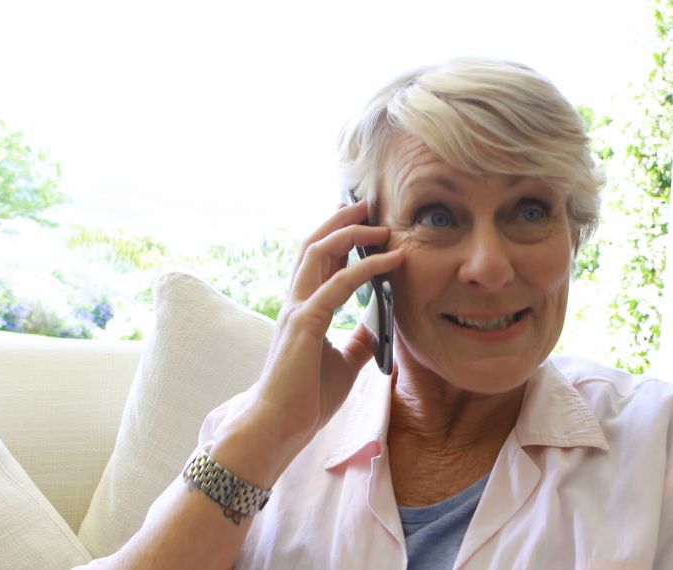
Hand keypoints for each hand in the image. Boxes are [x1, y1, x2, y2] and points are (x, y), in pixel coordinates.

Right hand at [217, 201, 403, 466]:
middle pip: (314, 244)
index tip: (363, 220)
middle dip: (341, 220)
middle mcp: (296, 301)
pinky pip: (339, 284)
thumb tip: (381, 326)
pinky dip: (367, 268)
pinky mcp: (305, 323)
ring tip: (379, 222)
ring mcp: (298, 309)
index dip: (339, 236)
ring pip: (319, 252)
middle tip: (368, 204)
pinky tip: (391, 260)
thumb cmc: (307, 398)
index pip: (319, 260)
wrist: (281, 426)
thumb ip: (358, 340)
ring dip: (351, 233)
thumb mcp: (344, 363)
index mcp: (303, 308)